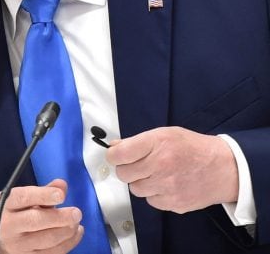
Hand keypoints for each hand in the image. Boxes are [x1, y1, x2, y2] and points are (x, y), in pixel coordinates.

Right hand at [0, 179, 83, 253]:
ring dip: (68, 230)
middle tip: (77, 213)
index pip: (23, 198)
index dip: (43, 195)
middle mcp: (8, 225)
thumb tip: (62, 185)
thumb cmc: (17, 215)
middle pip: (36, 220)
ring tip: (76, 222)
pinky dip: (70, 242)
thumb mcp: (24, 200)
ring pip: (48, 239)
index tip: (61, 195)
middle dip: (60, 216)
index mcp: (5, 205)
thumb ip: (44, 191)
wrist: (3, 242)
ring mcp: (18, 245)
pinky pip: (54, 252)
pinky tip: (76, 232)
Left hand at [106, 126, 238, 212]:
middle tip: (139, 165)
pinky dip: (154, 194)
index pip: (119, 154)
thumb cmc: (192, 148)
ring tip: (156, 174)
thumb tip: (113, 147)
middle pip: (123, 174)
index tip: (116, 155)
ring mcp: (167, 187)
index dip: (113, 155)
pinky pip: (151, 201)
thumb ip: (137, 141)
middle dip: (127, 169)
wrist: (224, 168)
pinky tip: (167, 185)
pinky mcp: (174, 203)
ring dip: (141, 182)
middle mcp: (160, 166)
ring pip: (135, 189)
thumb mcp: (165, 134)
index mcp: (156, 144)